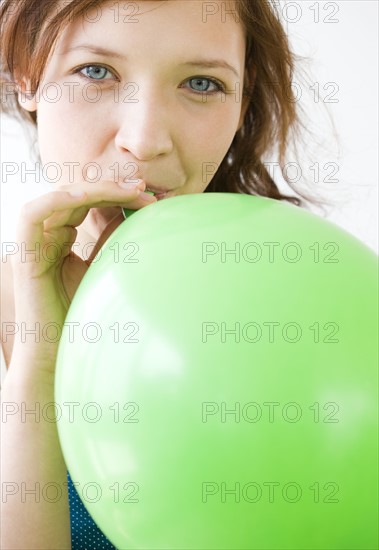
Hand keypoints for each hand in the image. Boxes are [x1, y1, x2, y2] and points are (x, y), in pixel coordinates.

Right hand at [10, 179, 155, 369]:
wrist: (59, 351)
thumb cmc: (80, 315)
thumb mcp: (103, 269)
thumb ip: (111, 241)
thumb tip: (132, 215)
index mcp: (61, 237)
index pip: (89, 203)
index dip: (117, 194)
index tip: (149, 197)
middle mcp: (46, 236)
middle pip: (77, 196)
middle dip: (112, 188)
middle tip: (144, 189)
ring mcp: (34, 243)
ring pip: (59, 198)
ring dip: (95, 189)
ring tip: (128, 191)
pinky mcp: (25, 255)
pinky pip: (31, 215)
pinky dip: (57, 201)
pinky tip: (86, 197)